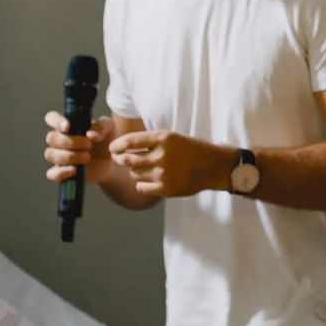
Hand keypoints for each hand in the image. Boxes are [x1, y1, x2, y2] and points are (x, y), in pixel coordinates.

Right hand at [43, 112, 112, 183]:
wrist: (111, 161)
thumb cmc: (106, 139)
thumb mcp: (109, 129)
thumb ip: (102, 127)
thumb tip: (90, 134)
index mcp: (67, 125)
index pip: (51, 118)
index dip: (55, 121)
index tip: (67, 127)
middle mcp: (59, 140)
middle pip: (51, 138)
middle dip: (70, 142)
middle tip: (89, 145)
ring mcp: (58, 156)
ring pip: (50, 154)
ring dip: (69, 156)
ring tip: (87, 157)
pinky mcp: (61, 172)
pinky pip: (52, 174)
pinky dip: (61, 172)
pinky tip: (75, 170)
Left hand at [108, 129, 231, 196]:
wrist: (213, 166)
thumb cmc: (193, 150)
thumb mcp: (173, 137)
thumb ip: (151, 142)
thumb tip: (124, 148)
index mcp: (163, 138)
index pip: (130, 141)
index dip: (117, 145)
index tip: (112, 148)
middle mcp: (161, 155)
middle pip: (128, 160)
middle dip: (121, 159)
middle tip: (120, 159)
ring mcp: (163, 173)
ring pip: (134, 174)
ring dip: (135, 172)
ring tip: (144, 169)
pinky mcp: (166, 188)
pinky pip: (142, 188)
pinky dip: (142, 185)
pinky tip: (149, 181)